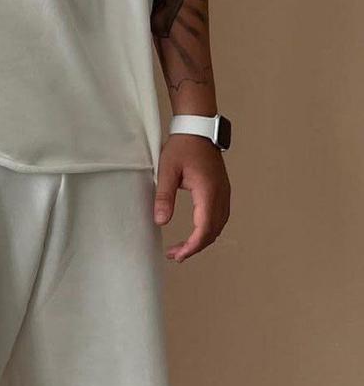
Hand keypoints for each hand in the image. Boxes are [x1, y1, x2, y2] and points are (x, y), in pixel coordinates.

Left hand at [154, 134, 229, 261]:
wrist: (198, 130)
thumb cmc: (181, 148)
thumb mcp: (167, 170)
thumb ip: (164, 196)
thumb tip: (160, 221)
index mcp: (208, 191)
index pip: (205, 227)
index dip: (193, 245)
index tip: (179, 255)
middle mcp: (221, 195)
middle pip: (213, 231)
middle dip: (195, 246)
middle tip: (175, 255)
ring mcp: (224, 193)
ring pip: (218, 226)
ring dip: (202, 240)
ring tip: (182, 248)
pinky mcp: (222, 191)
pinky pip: (220, 217)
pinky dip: (208, 229)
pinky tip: (196, 233)